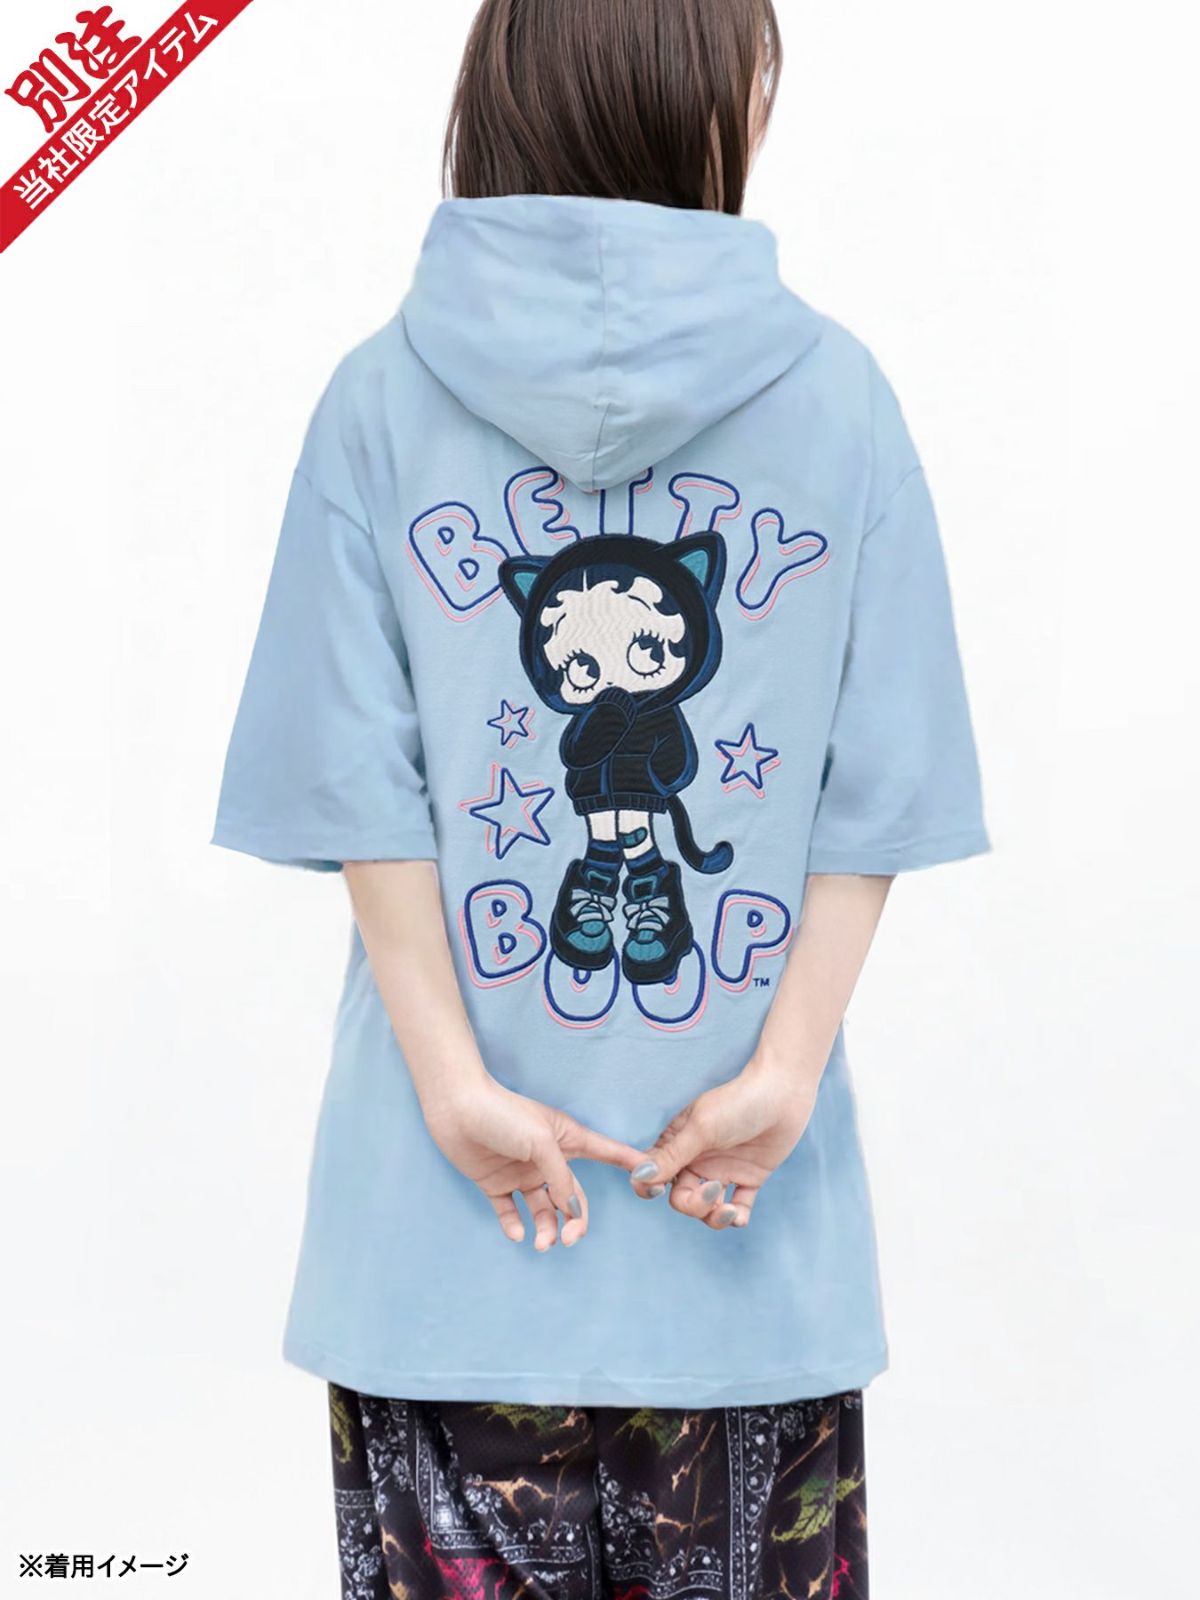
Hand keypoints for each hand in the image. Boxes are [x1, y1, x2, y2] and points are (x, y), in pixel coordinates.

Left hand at [422, 1072, 642, 1249]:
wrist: (456, 1108)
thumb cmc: (503, 1114)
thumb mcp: (542, 1143)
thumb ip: (561, 1178)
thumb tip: (574, 1211)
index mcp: (567, 1140)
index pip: (607, 1153)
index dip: (630, 1164)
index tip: (654, 1178)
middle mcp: (547, 1159)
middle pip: (573, 1197)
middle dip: (575, 1222)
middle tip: (567, 1240)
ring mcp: (522, 1172)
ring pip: (545, 1210)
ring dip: (547, 1229)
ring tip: (541, 1243)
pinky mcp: (495, 1183)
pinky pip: (510, 1213)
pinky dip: (516, 1226)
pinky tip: (518, 1233)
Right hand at [629, 1056, 817, 1228]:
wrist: (784, 1092)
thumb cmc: (739, 1102)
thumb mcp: (701, 1128)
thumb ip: (671, 1155)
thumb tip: (639, 1176)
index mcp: (678, 1144)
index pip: (652, 1173)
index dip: (650, 1187)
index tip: (660, 1190)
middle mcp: (697, 1160)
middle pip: (682, 1198)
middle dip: (693, 1205)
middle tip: (713, 1193)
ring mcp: (723, 1169)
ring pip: (708, 1208)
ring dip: (714, 1216)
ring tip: (729, 1210)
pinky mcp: (749, 1177)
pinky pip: (738, 1207)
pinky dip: (737, 1217)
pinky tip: (739, 1215)